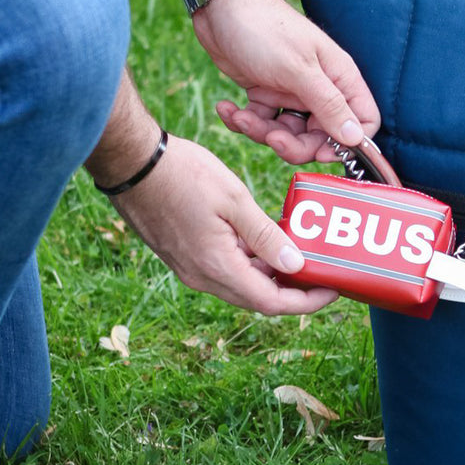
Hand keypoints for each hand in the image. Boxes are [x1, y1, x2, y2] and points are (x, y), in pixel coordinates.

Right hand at [110, 133, 336, 314]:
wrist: (131, 162)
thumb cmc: (181, 174)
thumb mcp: (234, 199)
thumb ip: (266, 236)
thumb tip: (296, 266)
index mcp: (217, 266)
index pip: (271, 302)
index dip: (306, 302)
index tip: (333, 289)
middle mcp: (203, 276)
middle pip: (257, 298)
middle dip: (294, 291)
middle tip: (324, 273)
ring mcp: (191, 268)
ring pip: (241, 283)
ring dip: (271, 275)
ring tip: (302, 253)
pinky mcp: (184, 256)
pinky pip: (225, 269)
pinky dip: (251, 262)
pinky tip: (267, 240)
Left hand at [194, 0, 380, 163]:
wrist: (222, 6)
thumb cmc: (264, 30)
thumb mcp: (299, 70)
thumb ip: (329, 105)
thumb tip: (356, 139)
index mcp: (339, 79)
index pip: (362, 122)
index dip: (346, 143)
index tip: (321, 150)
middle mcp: (319, 89)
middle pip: (321, 137)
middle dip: (294, 144)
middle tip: (272, 137)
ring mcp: (292, 94)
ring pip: (288, 134)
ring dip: (261, 131)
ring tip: (242, 116)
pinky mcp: (266, 95)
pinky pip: (261, 123)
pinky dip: (243, 121)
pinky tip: (228, 108)